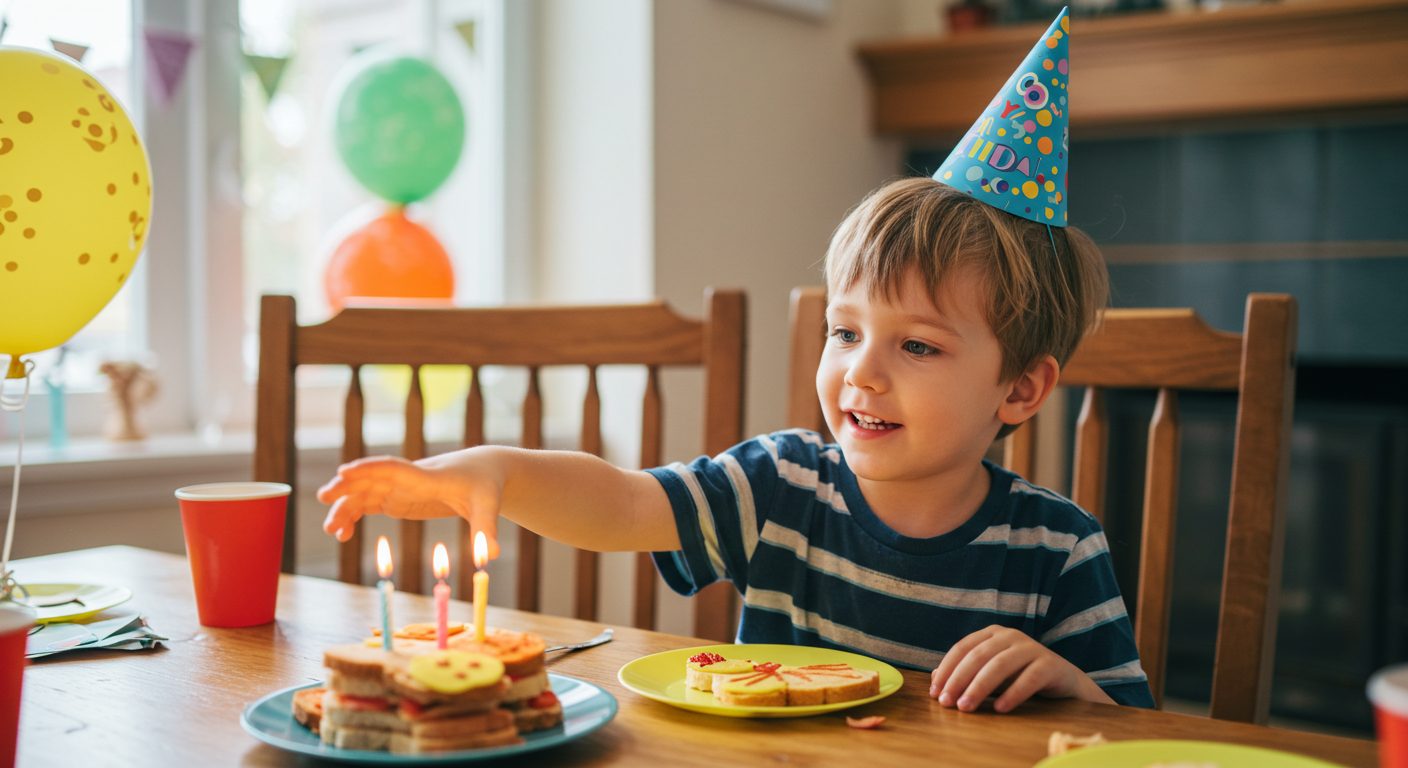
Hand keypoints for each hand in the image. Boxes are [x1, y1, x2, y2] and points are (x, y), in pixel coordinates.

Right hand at [316, 454, 500, 558]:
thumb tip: (491, 555)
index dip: (369, 469)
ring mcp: (399, 488)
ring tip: (331, 531)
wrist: (483, 471)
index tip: (345, 471)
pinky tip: (343, 534)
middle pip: (370, 480)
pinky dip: (353, 516)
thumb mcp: (489, 505)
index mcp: (427, 477)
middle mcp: (408, 479)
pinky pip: (368, 505)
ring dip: (345, 508)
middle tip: (324, 498)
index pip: (393, 468)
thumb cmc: (485, 485)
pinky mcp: (398, 498)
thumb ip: (487, 529)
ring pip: (363, 495)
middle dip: (347, 487)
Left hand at [928, 625, 1109, 712]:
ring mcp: (1031, 647)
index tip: (935, 692)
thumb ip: (965, 674)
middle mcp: (1010, 636)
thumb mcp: (989, 675)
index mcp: (992, 634)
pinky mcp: (1049, 663)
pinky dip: (1012, 693)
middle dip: (958, 680)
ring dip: (980, 687)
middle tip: (947, 703)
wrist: (1063, 681)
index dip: (946, 669)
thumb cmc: (1019, 676)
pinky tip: (1000, 709)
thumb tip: (933, 679)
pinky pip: (1028, 678)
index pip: (962, 648)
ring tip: (966, 707)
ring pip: (1000, 665)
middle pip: (978, 656)